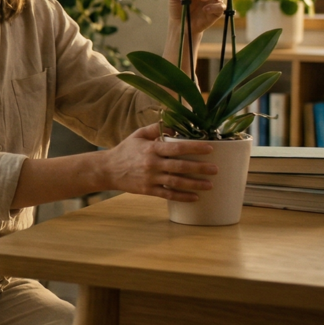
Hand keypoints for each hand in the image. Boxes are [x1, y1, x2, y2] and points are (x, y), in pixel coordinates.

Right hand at [101, 123, 216, 200]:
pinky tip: (195, 197)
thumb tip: (175, 126)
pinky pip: (168, 194)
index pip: (177, 148)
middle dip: (200, 168)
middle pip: (181, 166)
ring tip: (210, 185)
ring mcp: (151, 178)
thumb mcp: (138, 135)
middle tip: (215, 169)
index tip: (210, 148)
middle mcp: (152, 164)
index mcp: (151, 148)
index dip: (195, 148)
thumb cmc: (125, 150)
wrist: (108, 170)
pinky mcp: (148, 190)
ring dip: (195, 184)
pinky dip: (182, 197)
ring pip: (177, 182)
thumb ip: (155, 128)